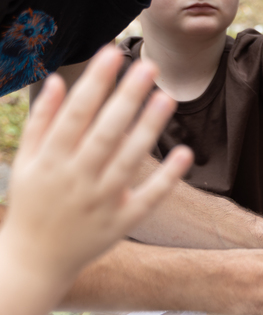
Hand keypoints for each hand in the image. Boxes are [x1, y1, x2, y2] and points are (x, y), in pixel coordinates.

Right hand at [0, 46, 192, 285]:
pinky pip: (148, 198)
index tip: (113, 53)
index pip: (77, 114)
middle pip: (107, 131)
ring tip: (167, 98)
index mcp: (51, 160)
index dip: (96, 82)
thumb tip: (57, 79)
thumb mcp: (27, 162)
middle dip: (127, 97)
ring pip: (129, 160)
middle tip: (150, 66)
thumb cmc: (32, 205)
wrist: (33, 261)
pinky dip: (166, 178)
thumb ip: (42, 122)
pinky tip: (184, 152)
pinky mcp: (121, 223)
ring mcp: (101, 202)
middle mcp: (77, 179)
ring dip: (149, 128)